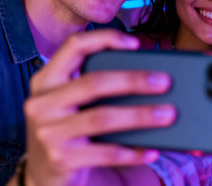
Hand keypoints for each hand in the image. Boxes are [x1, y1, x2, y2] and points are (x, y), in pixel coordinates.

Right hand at [23, 29, 174, 185]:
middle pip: (93, 82)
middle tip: (165, 82)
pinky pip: (106, 153)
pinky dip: (133, 152)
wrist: (45, 176)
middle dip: (133, 80)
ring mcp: (49, 132)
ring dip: (140, 115)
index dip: (105, 39)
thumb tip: (153, 76)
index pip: (74, 46)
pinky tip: (153, 150)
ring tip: (168, 114)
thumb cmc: (71, 129)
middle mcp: (43, 103)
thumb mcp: (74, 103)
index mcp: (48, 80)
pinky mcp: (61, 160)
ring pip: (102, 117)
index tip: (136, 43)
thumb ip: (99, 85)